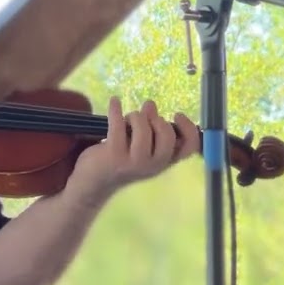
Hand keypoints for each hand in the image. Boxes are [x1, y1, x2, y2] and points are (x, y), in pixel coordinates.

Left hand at [65, 96, 201, 203]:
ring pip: (143, 129)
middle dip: (156, 120)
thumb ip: (150, 127)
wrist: (93, 183)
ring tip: (127, 119)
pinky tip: (114, 101)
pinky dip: (116, 110)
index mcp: (164, 162)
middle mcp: (153, 164)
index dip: (188, 128)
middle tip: (144, 119)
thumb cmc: (121, 160)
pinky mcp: (114, 155)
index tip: (176, 115)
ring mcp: (134, 161)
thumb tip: (150, 105)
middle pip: (167, 136)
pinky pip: (118, 125)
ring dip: (135, 116)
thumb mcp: (141, 147)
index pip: (190, 147)